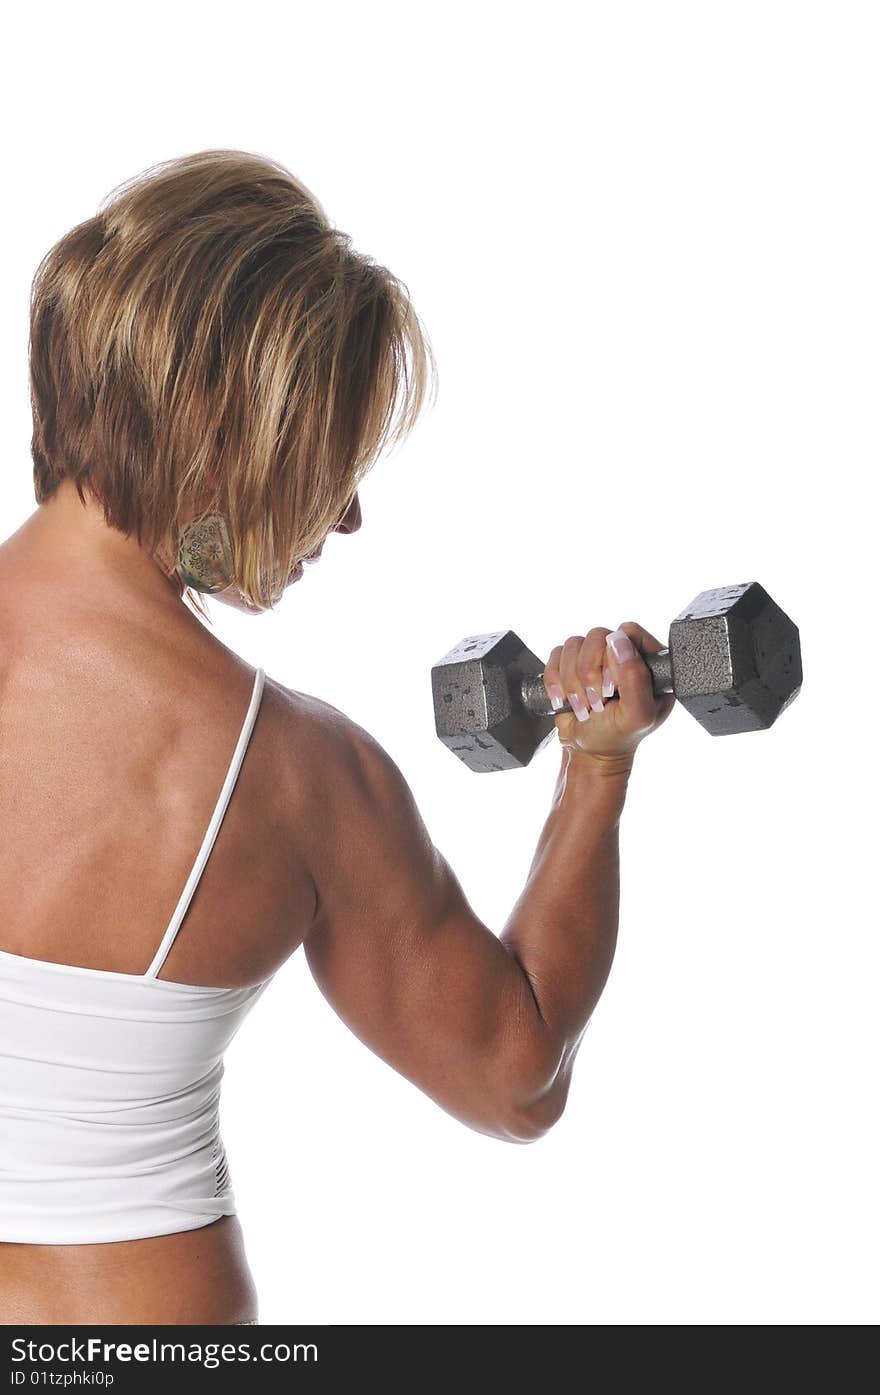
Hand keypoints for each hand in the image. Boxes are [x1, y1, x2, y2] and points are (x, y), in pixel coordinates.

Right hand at [542, 623, 675, 771]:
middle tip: (597, 702)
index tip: (612, 687)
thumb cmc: (617, 736)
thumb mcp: (636, 715)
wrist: (588, 752)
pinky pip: (555, 655)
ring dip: (572, 681)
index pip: (629, 632)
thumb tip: (618, 641)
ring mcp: (595, 658)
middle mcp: (622, 655)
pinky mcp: (571, 663)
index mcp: (648, 663)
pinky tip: (565, 701)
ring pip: (573, 644)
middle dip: (589, 673)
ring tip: (583, 706)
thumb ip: (635, 679)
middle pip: (597, 636)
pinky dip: (555, 681)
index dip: (615, 656)